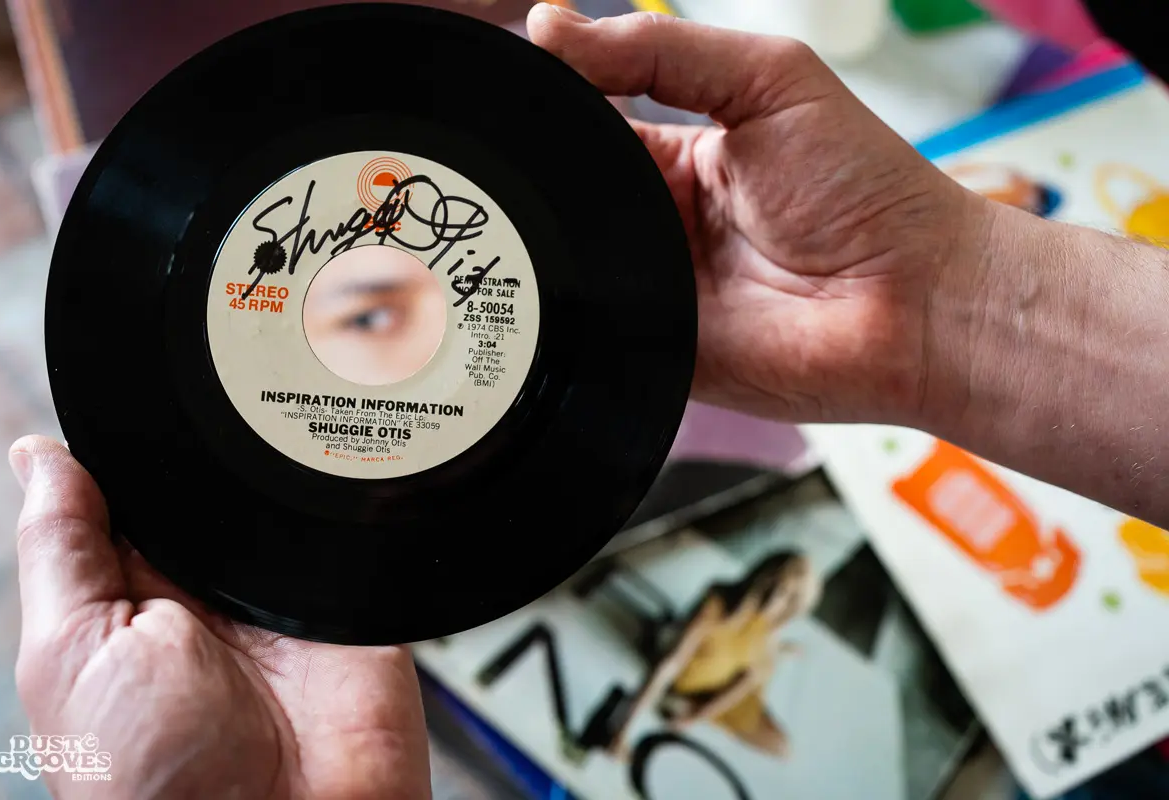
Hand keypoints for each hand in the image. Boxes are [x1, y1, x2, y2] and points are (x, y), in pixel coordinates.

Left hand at [7, 435, 430, 798]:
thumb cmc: (154, 779)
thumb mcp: (73, 653)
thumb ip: (64, 550)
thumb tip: (38, 456)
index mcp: (129, 598)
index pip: (128, 493)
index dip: (132, 447)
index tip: (136, 394)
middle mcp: (206, 591)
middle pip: (203, 488)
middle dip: (205, 455)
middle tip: (213, 411)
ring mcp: (280, 593)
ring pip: (274, 496)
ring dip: (273, 472)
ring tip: (269, 448)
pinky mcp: (346, 597)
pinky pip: (343, 529)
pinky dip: (337, 497)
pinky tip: (324, 472)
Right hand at [528, 6, 985, 427]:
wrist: (915, 303)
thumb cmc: (863, 186)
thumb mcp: (768, 80)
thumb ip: (664, 51)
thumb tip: (550, 23)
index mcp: (672, 158)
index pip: (580, 125)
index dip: (537, 108)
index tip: (490, 87)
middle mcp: (651, 225)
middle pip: (560, 198)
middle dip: (525, 182)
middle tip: (481, 163)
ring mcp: (648, 291)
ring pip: (562, 265)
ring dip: (537, 246)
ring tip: (493, 220)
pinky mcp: (652, 351)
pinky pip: (589, 330)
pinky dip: (564, 313)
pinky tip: (535, 289)